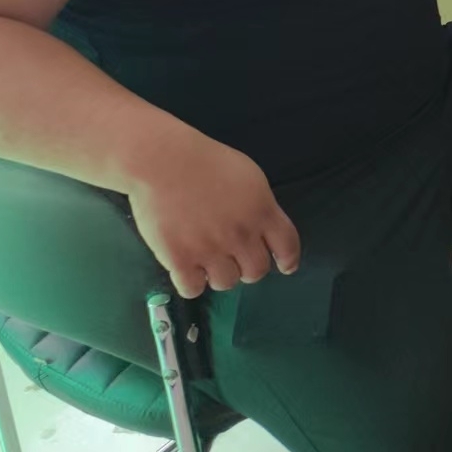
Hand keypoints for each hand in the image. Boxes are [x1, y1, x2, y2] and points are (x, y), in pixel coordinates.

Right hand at [125, 132, 299, 298]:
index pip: (287, 246)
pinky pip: (193, 289)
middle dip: (248, 268)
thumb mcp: (249, 179)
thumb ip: (260, 207)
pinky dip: (191, 283)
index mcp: (262, 211)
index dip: (288, 260)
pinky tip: (187, 270)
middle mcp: (241, 234)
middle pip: (256, 271)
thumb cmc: (206, 163)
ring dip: (219, 275)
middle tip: (235, 259)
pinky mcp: (180, 259)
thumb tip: (262, 230)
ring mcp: (210, 249)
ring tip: (208, 261)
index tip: (285, 267)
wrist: (164, 162)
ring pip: (226, 283)